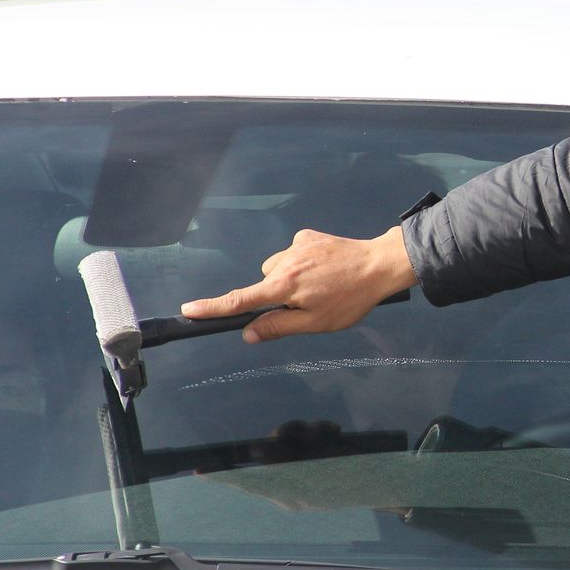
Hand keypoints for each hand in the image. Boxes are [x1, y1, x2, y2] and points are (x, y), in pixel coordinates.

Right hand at [181, 225, 417, 343]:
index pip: (240, 300)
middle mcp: (284, 262)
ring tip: (321, 286)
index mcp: (284, 286)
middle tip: (307, 305)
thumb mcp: (316, 323)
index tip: (190, 310)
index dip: (213, 307)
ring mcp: (296, 246)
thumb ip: (279, 326)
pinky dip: (301, 263)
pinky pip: (293, 254)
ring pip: (277, 269)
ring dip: (288, 280)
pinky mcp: (308, 236)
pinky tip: (325, 269)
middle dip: (275, 297)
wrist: (379, 265)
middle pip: (263, 285)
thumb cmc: (351, 299)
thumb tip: (249, 333)